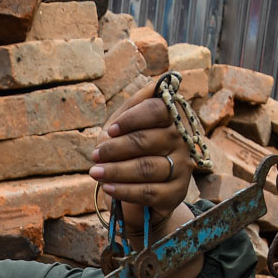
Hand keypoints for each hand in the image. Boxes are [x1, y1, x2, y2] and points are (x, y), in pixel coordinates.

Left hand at [90, 78, 194, 238]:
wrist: (138, 193)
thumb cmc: (129, 153)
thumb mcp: (127, 126)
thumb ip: (136, 104)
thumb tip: (157, 83)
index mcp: (171, 119)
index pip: (157, 110)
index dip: (132, 119)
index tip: (111, 130)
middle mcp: (182, 142)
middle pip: (147, 140)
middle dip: (116, 148)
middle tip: (95, 155)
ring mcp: (182, 168)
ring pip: (147, 167)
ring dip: (116, 170)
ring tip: (95, 172)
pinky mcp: (176, 194)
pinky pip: (149, 192)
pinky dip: (125, 190)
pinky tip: (108, 188)